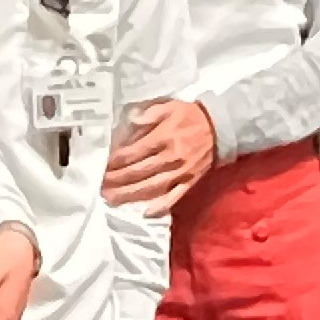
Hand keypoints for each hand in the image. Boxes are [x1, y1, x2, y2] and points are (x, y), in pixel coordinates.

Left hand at [101, 98, 217, 209]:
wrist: (220, 128)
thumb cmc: (189, 117)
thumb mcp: (169, 106)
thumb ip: (148, 114)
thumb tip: (130, 121)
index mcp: (163, 138)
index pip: (133, 153)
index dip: (116, 161)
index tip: (102, 167)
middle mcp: (170, 157)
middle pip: (138, 172)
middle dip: (117, 180)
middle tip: (100, 186)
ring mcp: (181, 172)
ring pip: (151, 187)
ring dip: (130, 195)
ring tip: (112, 199)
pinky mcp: (190, 182)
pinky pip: (174, 197)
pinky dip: (160, 206)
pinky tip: (145, 212)